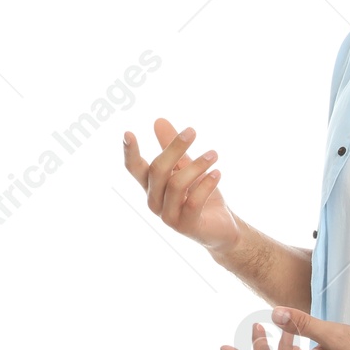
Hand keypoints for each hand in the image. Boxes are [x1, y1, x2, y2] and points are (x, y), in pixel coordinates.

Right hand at [122, 117, 239, 253]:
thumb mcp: (187, 167)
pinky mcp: (185, 226)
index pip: (135, 168)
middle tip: (192, 131)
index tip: (128, 133)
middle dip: (174, 148)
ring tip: (213, 154)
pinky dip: (206, 185)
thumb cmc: (200, 195)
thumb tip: (158, 120)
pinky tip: (217, 173)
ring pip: (176, 184)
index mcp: (151, 186)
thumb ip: (172, 147)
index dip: (130, 152)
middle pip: (157, 170)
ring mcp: (168, 216)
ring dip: (196, 166)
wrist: (221, 229)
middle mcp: (154, 201)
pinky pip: (193, 201)